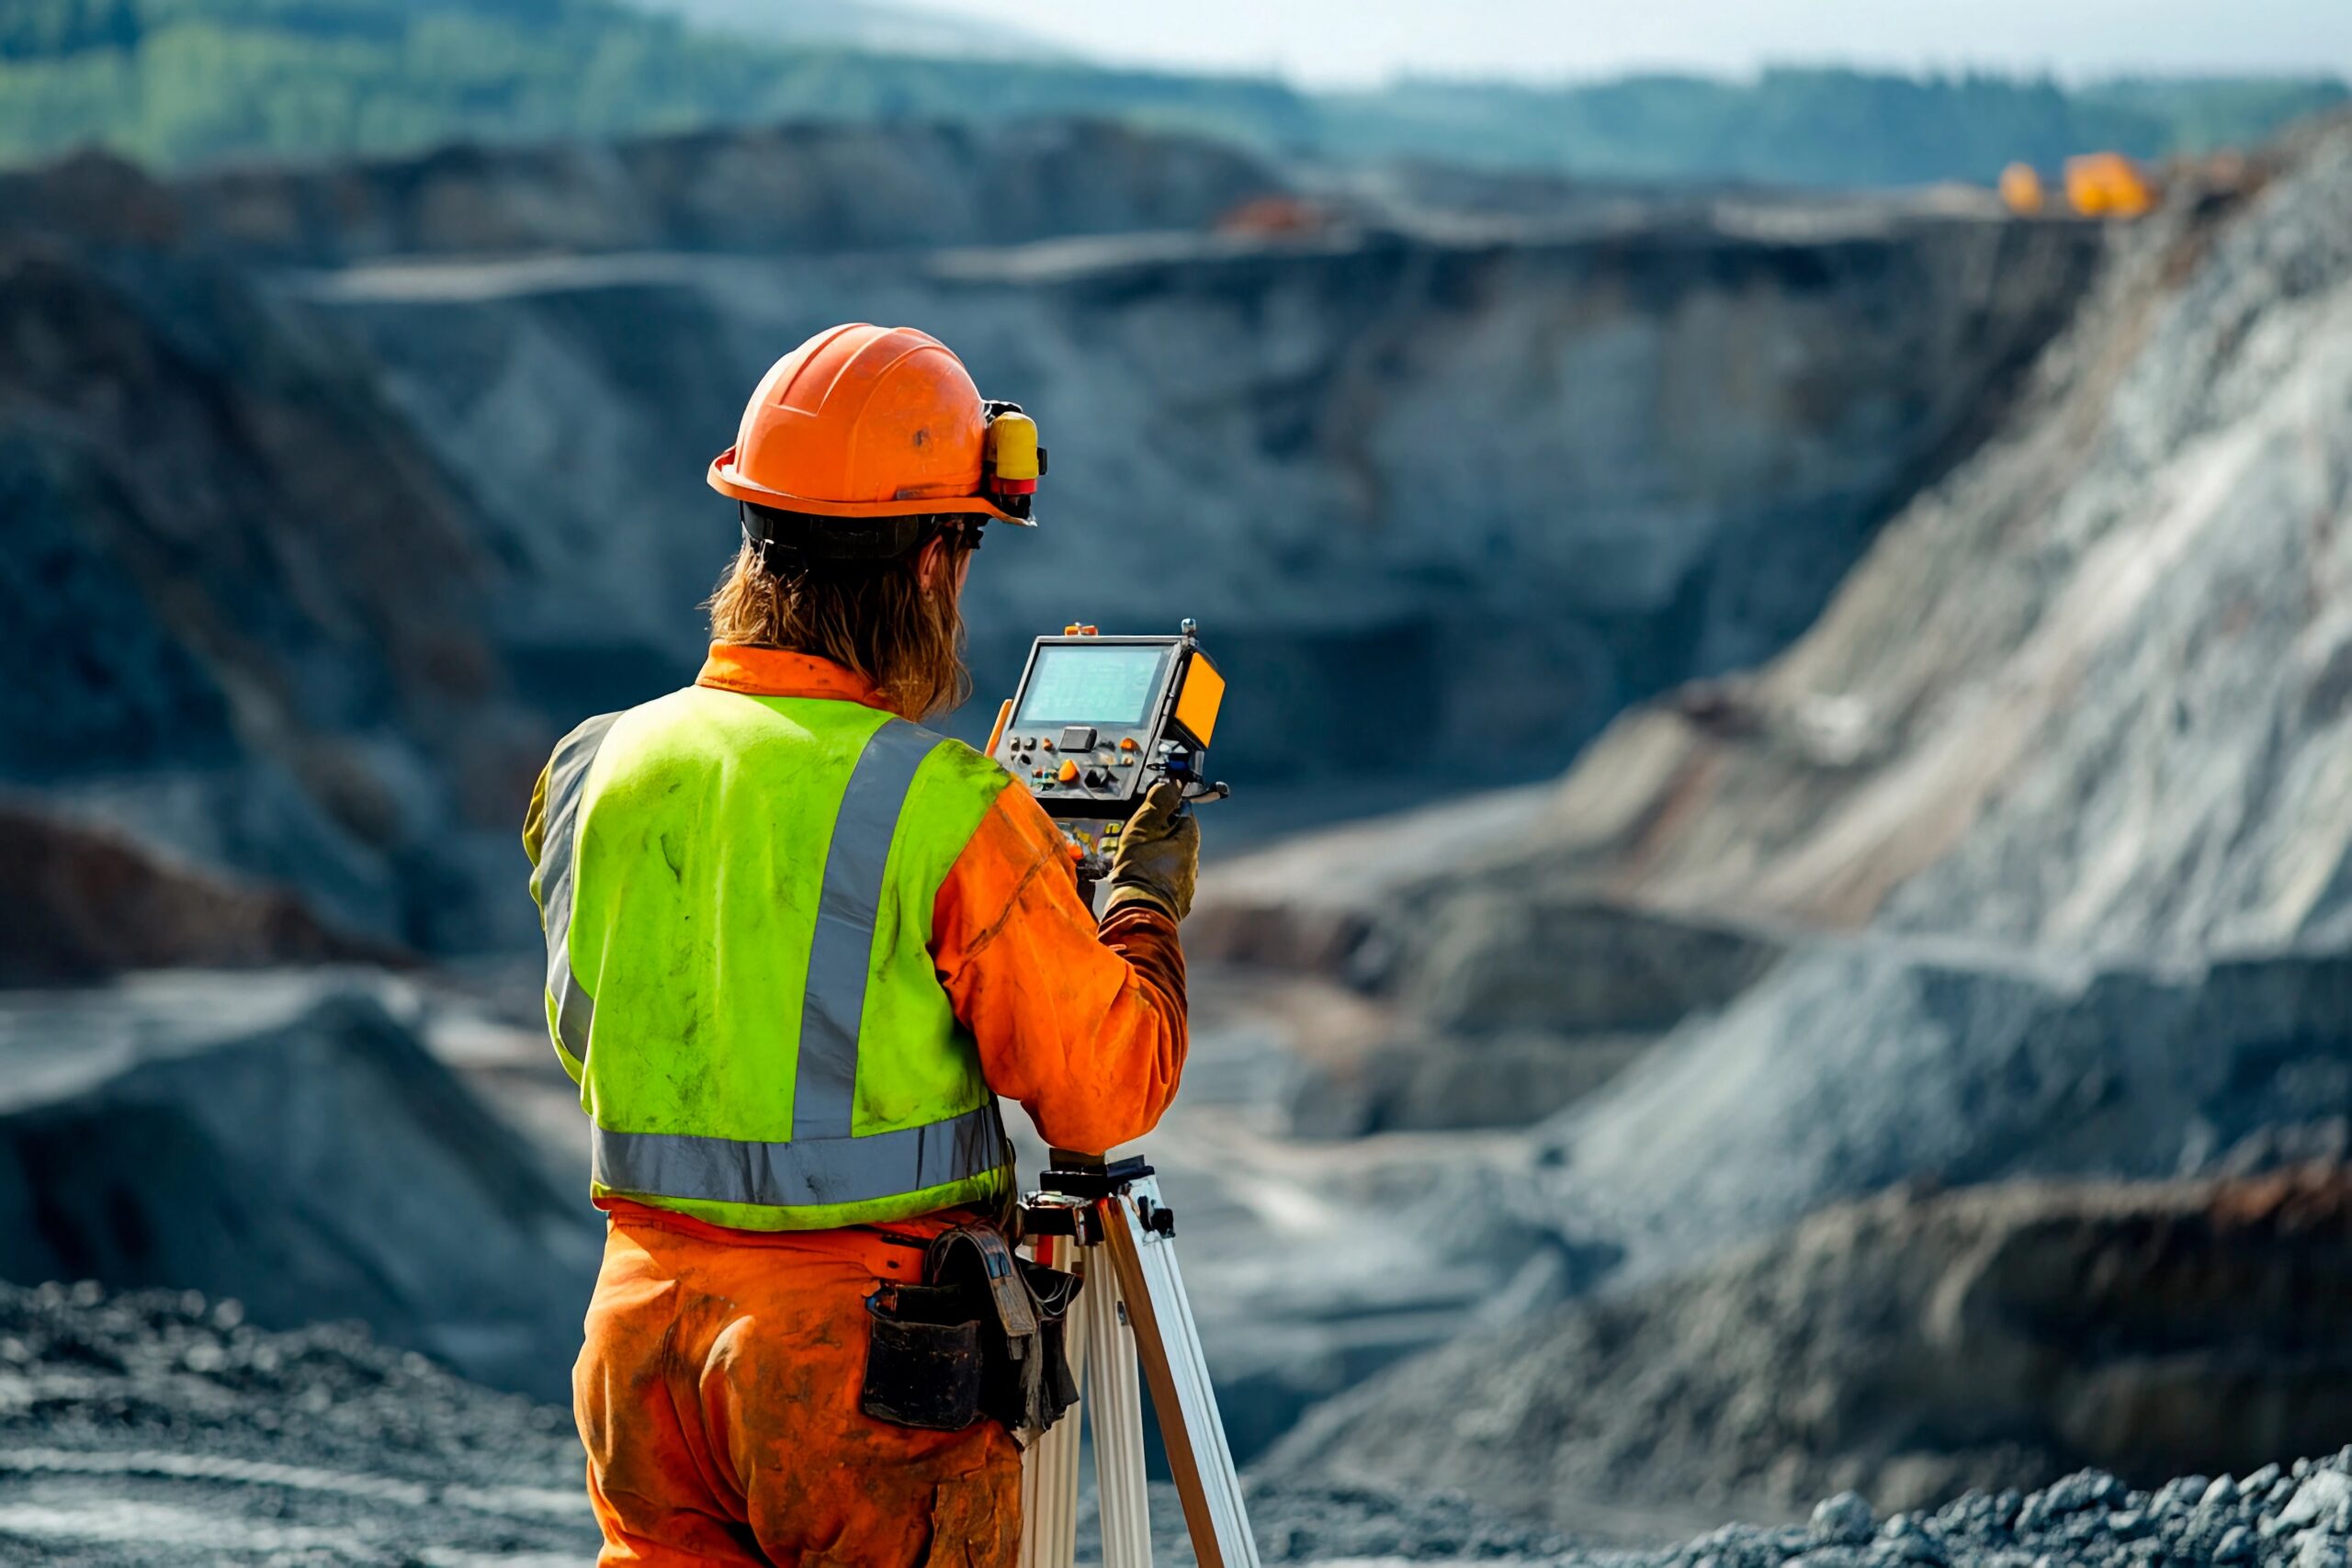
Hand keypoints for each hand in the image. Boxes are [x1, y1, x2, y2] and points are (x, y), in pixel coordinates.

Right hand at [1104, 781, 1198, 922]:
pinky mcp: (1179, 901)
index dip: (1165, 810)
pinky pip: (1168, 882)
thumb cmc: (1140, 869)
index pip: (1184, 813)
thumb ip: (1157, 803)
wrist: (1139, 912)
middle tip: (1138, 840)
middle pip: (1178, 838)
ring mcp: (1188, 884)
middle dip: (1160, 836)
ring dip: (1158, 858)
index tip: (1149, 814)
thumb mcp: (1143, 827)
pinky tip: (1142, 880)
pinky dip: (1157, 878)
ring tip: (1136, 862)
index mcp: (1190, 840)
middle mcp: (1194, 862)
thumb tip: (1170, 784)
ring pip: (1173, 861)